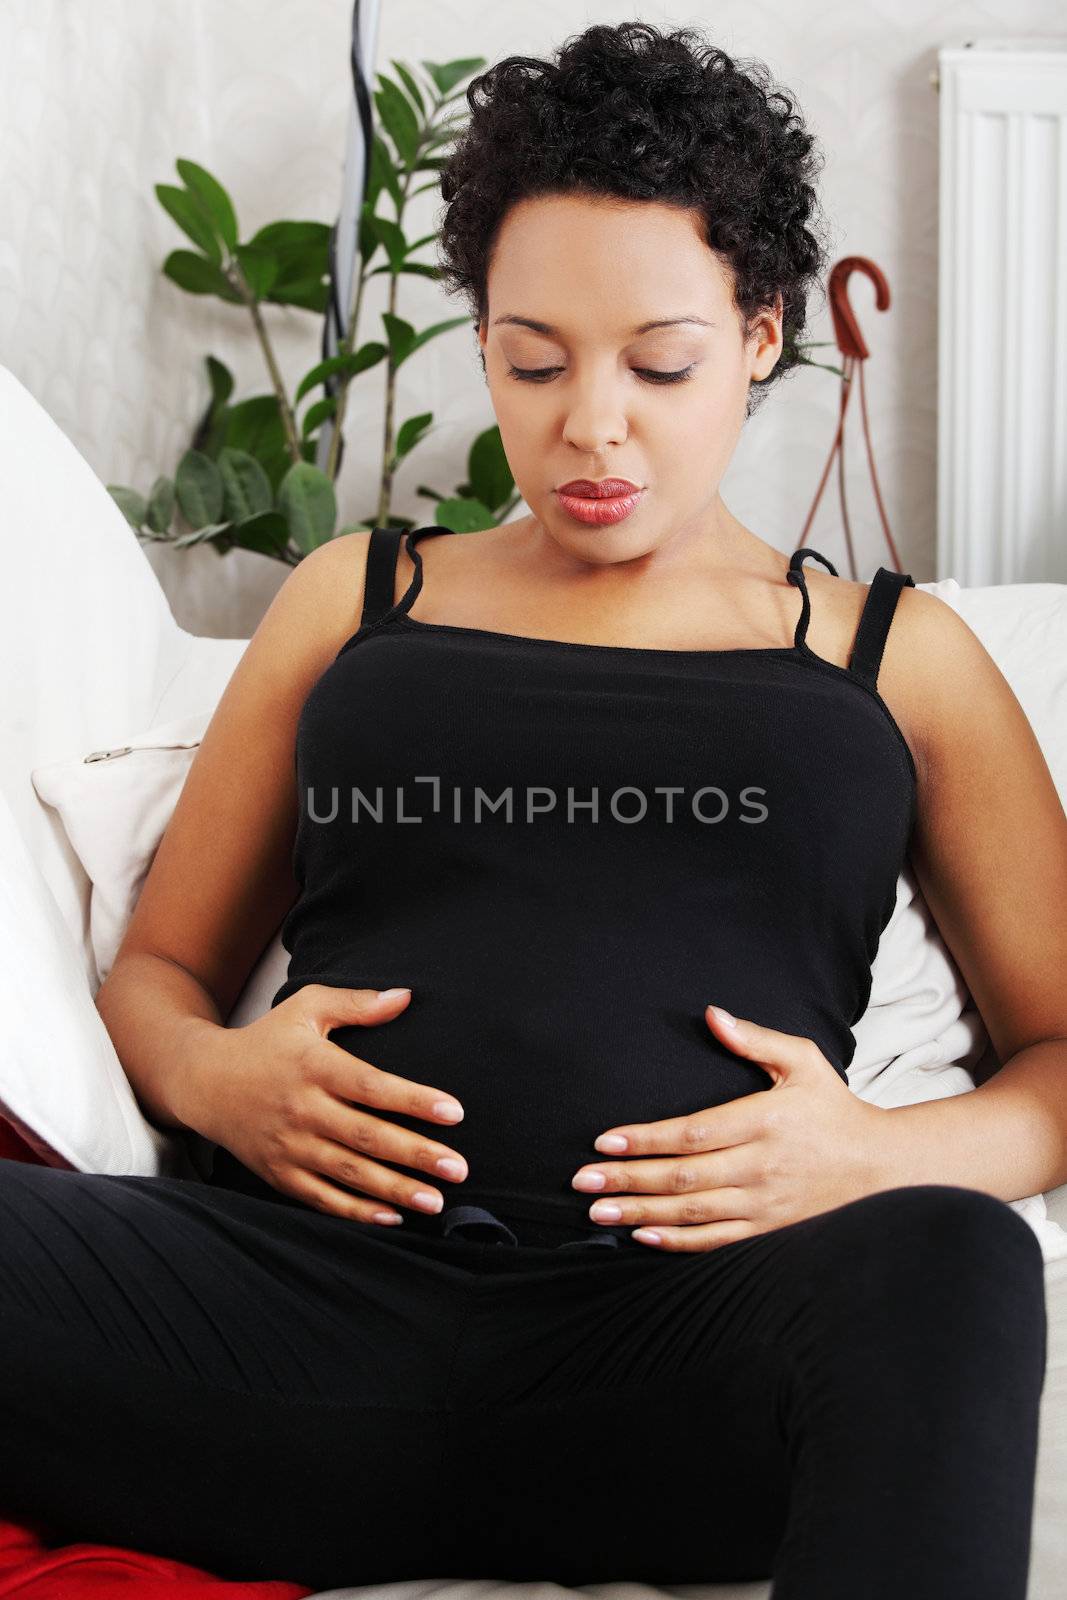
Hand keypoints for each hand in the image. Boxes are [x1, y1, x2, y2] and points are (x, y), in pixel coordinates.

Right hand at [190, 984, 468, 1224]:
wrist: (204, 1081)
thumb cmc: (266, 1040)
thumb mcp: (306, 1008)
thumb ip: (357, 1003)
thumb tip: (406, 996)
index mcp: (314, 1066)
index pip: (372, 1086)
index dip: (414, 1100)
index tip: (455, 1112)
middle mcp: (303, 1109)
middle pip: (367, 1136)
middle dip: (416, 1155)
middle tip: (458, 1168)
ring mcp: (290, 1146)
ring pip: (349, 1173)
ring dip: (395, 1190)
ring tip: (435, 1200)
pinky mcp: (279, 1174)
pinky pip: (322, 1198)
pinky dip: (356, 1211)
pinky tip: (391, 1217)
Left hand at [571, 1003, 887, 1250]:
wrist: (881, 1167)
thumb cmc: (834, 1109)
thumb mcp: (803, 1063)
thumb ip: (755, 1039)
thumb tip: (712, 1014)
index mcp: (763, 1121)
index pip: (693, 1133)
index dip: (646, 1139)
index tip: (606, 1140)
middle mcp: (760, 1166)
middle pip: (683, 1177)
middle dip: (628, 1179)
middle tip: (583, 1182)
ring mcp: (764, 1204)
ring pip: (692, 1213)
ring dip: (640, 1214)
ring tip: (598, 1213)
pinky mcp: (769, 1231)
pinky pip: (715, 1242)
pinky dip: (676, 1243)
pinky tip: (642, 1236)